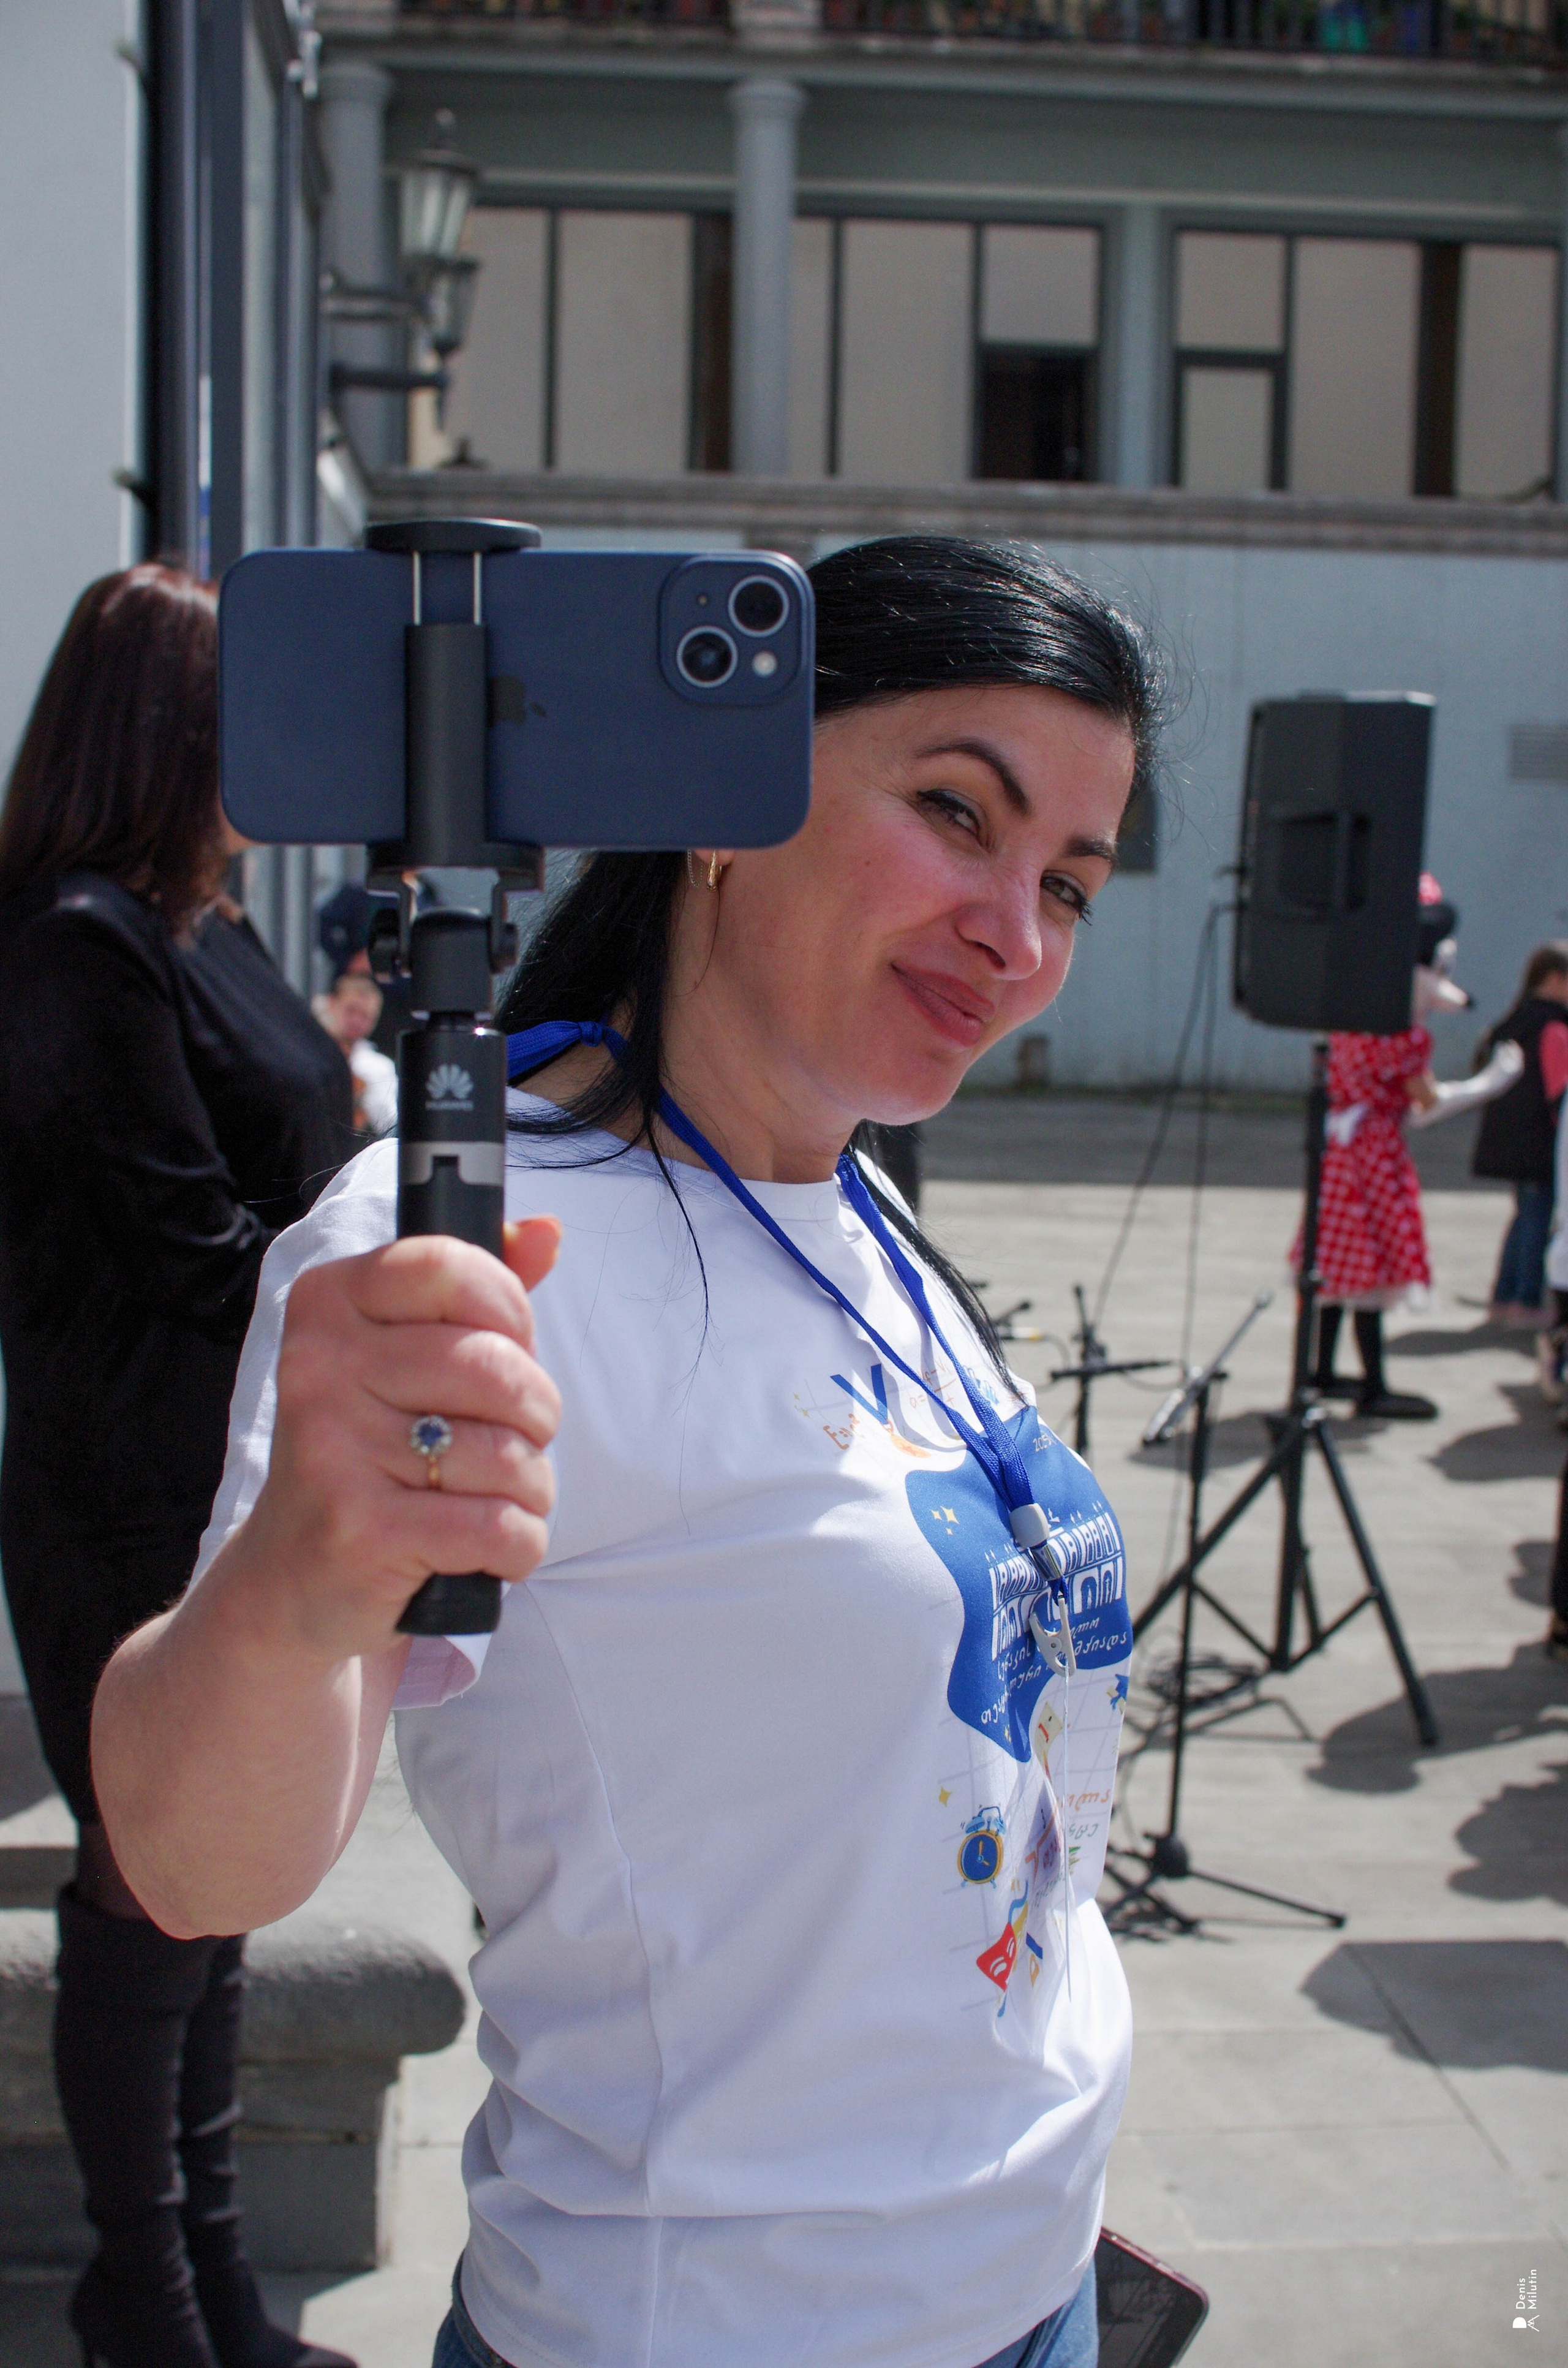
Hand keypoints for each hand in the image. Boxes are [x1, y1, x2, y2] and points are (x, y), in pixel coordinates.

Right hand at [229, 1219, 561, 1661]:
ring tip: (491, 1497)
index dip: (508, 1309)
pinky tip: (488, 1547)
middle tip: (513, 1439)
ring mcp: (334, 1450)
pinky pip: (498, 1527)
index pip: (449, 1267)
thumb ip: (478, 1292)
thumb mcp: (408, 1359)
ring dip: (530, 1487)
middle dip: (535, 1413)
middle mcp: (319, 1368)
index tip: (509, 1345)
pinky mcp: (361, 1531)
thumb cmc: (371, 1455)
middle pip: (493, 1366)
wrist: (290, 1583)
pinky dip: (518, 1545)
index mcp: (329, 1306)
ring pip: (506, 1453)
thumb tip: (546, 1231)